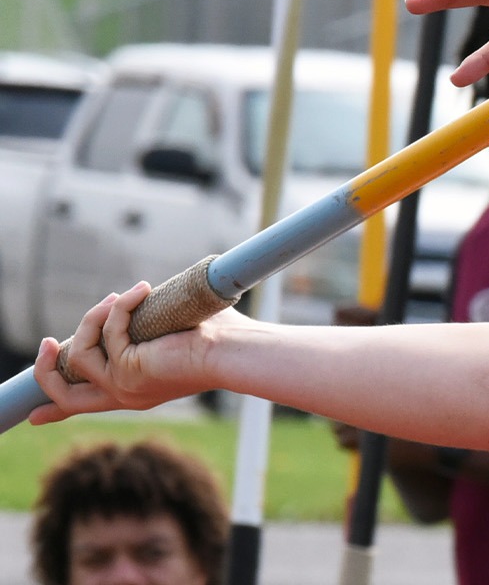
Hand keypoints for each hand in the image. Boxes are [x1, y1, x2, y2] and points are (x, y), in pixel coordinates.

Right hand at [29, 284, 230, 423]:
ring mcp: (124, 388)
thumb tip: (145, 299)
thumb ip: (148, 327)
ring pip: (80, 356)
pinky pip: (108, 332)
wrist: (235, 351)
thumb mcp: (172, 334)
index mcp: (136, 390)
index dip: (56, 409)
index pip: (89, 406)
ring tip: (119, 296)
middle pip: (64, 398)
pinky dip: (121, 306)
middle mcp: (126, 395)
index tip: (34, 416)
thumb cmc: (220, 339)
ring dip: (93, 319)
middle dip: (47, 370)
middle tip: (48, 343)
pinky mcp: (128, 371)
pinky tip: (142, 291)